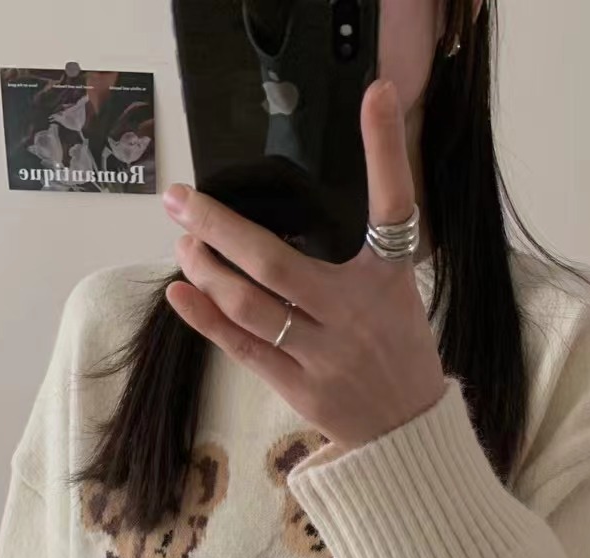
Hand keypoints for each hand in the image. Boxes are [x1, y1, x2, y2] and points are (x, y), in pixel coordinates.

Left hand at [162, 80, 446, 454]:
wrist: (409, 432)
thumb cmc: (399, 350)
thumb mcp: (399, 288)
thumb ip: (371, 240)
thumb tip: (321, 193)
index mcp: (388, 281)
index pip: (392, 207)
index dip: (385, 149)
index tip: (375, 93)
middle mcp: (353, 315)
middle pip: (275, 263)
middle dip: (220, 225)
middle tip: (180, 197)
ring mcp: (323, 356)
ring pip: (251, 306)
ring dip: (208, 271)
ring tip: (183, 242)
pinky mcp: (299, 389)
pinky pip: (245, 349)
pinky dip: (208, 320)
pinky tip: (180, 293)